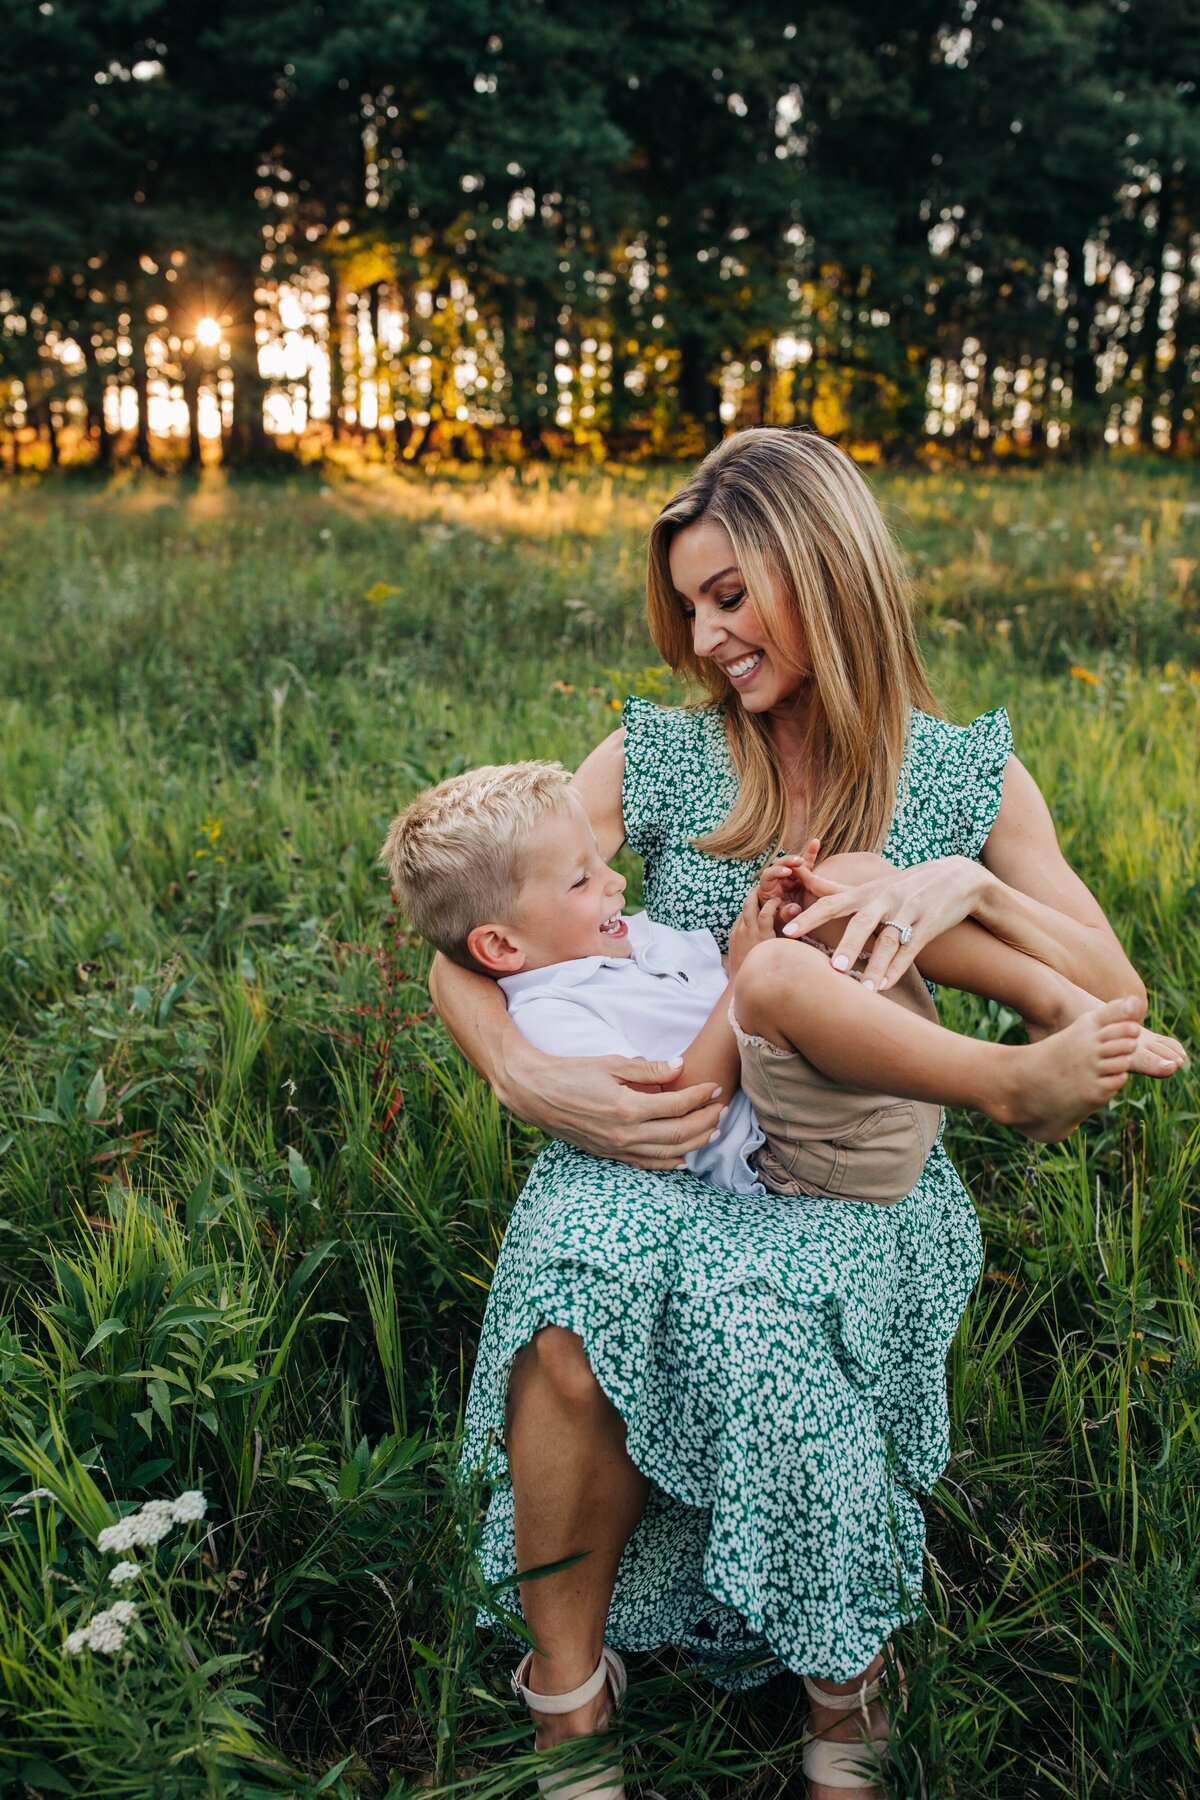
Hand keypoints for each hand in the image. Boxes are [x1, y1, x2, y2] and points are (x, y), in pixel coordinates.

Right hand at [498, 1041, 725, 1171]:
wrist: (536, 1093)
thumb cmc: (572, 1073)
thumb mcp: (610, 1062)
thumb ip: (648, 1069)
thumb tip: (679, 1068)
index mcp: (628, 1108)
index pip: (677, 1106)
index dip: (700, 1097)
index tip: (713, 1088)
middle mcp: (625, 1134)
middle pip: (679, 1134)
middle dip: (706, 1121)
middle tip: (721, 1108)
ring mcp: (617, 1148)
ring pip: (667, 1153)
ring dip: (695, 1143)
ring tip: (712, 1130)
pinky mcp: (609, 1154)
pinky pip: (646, 1165)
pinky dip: (669, 1164)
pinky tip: (684, 1160)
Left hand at [727, 886, 782, 979]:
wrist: (742, 983)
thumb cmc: (768, 968)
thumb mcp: (781, 950)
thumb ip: (788, 934)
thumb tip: (797, 919)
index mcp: (762, 936)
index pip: (765, 911)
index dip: (772, 902)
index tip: (779, 899)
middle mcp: (747, 932)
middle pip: (749, 904)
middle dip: (756, 893)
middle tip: (765, 887)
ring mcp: (737, 934)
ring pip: (742, 910)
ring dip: (750, 902)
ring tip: (759, 896)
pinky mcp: (732, 937)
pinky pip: (739, 920)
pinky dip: (746, 914)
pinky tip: (753, 914)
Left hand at [757, 837, 821, 917]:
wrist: (788, 926)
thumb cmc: (779, 923)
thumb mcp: (781, 921)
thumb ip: (785, 914)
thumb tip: (794, 908)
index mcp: (767, 889)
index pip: (768, 876)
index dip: (776, 872)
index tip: (786, 872)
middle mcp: (778, 881)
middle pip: (779, 865)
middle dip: (788, 862)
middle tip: (798, 861)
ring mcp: (790, 878)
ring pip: (793, 864)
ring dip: (800, 858)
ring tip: (807, 855)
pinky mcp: (801, 878)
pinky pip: (806, 865)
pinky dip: (810, 854)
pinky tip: (815, 842)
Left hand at [781, 854, 987, 990]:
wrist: (956, 877)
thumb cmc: (903, 885)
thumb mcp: (872, 884)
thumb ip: (836, 888)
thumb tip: (804, 882)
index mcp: (864, 893)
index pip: (831, 903)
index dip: (810, 917)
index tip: (789, 932)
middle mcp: (884, 900)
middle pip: (862, 924)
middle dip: (848, 946)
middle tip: (834, 970)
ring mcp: (908, 912)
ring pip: (889, 941)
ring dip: (876, 966)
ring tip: (864, 990)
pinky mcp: (928, 926)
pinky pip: (911, 950)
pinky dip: (898, 968)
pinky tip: (886, 986)